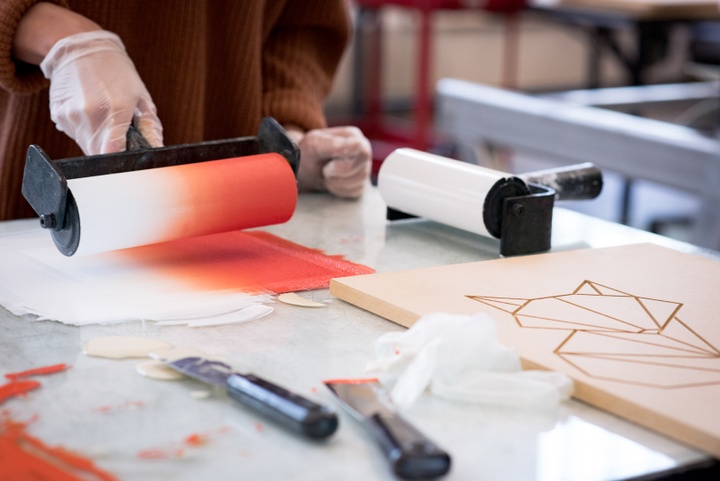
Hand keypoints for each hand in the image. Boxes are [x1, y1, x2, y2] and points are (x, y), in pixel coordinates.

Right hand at [40, 30, 162, 154]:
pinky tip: (89, 113)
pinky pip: (74, 135)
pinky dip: (84, 131)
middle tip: (118, 136)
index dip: (119, 161)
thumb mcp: (141, 96)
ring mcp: (72, 115)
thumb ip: (150, 127)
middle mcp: (90, 114)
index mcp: (115, 110)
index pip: (113, 152)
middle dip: (110, 151)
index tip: (125, 161)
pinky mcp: (58, 115)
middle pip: (98, 153)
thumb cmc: (117, 72)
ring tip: (103, 119)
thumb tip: (157, 151)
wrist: (81, 48)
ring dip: (97, 141)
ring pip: (86, 146)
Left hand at [289, 126, 371, 198]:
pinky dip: (340, 190)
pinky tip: (332, 183)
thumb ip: (333, 144)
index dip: (343, 163)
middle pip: (361, 169)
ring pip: (360, 182)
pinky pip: (356, 191)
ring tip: (326, 176)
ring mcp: (364, 167)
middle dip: (339, 175)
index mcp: (354, 136)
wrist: (303, 169)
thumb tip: (356, 145)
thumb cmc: (308, 154)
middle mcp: (363, 150)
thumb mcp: (314, 145)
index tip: (328, 165)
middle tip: (325, 171)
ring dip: (337, 183)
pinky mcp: (361, 182)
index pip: (359, 149)